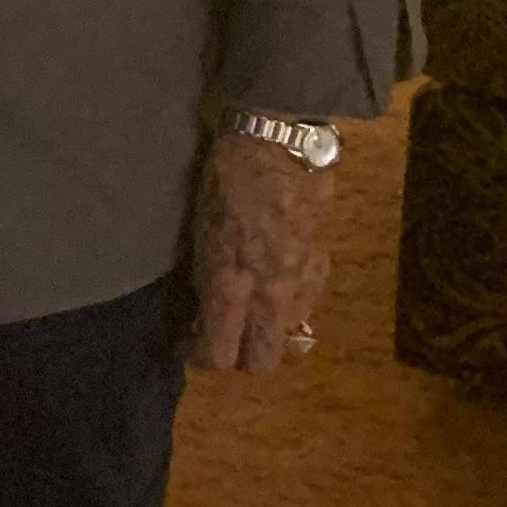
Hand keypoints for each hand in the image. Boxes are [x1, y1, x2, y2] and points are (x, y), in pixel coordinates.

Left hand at [187, 129, 333, 371]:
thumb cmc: (225, 178)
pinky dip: (288, 310)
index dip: (198, 356)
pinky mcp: (321, 266)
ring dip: (266, 336)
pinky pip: (306, 308)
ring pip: (288, 340)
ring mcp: (301, 282)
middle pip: (261, 362)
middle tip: (218, 338)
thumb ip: (206, 277)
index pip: (218, 352)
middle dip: (237, 359)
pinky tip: (272, 291)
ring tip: (246, 315)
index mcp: (230, 282)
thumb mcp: (199, 231)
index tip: (185, 344)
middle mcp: (269, 293)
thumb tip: (202, 309)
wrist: (280, 145)